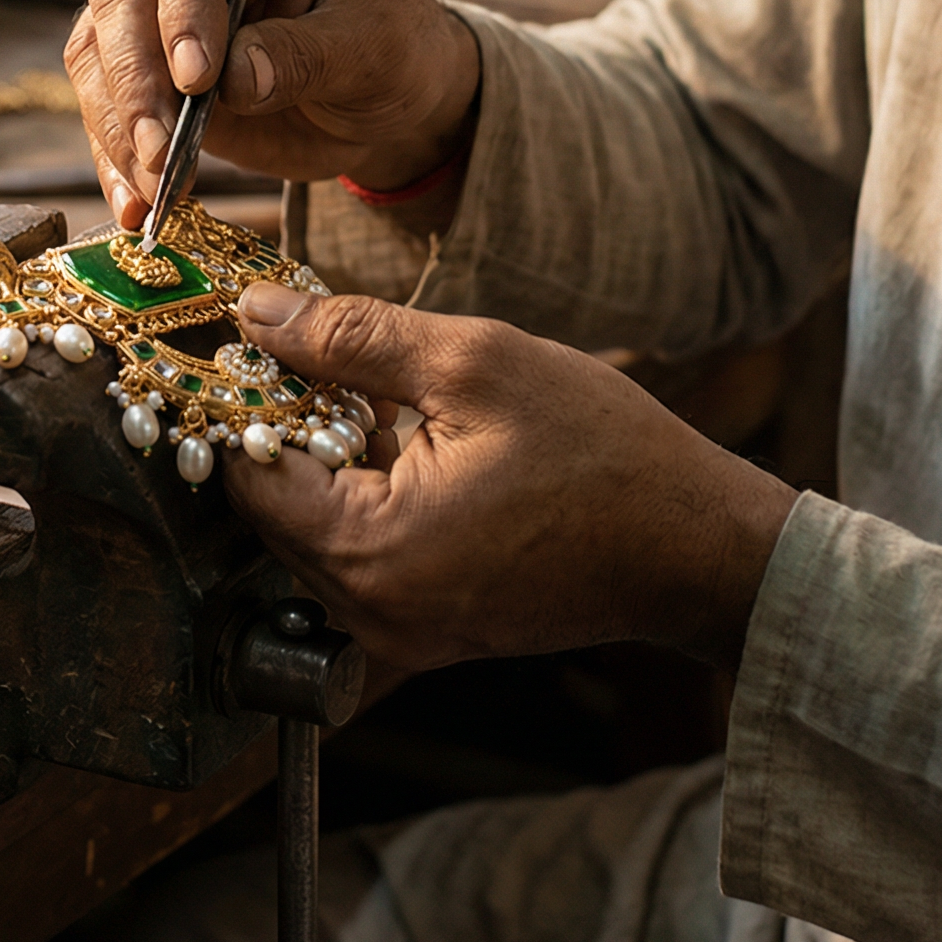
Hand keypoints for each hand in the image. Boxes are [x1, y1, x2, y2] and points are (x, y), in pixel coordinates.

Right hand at [65, 0, 480, 224]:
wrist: (386, 96)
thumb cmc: (393, 44)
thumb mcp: (374, 44)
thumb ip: (307, 53)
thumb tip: (234, 81)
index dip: (184, 1)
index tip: (196, 77)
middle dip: (135, 75)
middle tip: (160, 149)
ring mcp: (159, 0)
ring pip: (99, 46)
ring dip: (117, 124)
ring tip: (152, 191)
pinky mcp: (144, 65)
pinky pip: (105, 102)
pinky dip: (113, 156)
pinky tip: (135, 204)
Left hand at [224, 281, 798, 674]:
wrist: (696, 545)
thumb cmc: (603, 454)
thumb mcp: (473, 362)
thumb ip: (350, 337)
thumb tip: (259, 313)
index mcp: (372, 551)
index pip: (248, 471)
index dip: (244, 394)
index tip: (251, 336)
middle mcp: (370, 610)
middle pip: (271, 506)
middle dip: (283, 420)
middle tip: (307, 344)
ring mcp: (399, 627)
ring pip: (313, 526)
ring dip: (324, 452)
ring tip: (368, 383)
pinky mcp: (427, 622)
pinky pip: (359, 548)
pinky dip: (362, 486)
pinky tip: (402, 430)